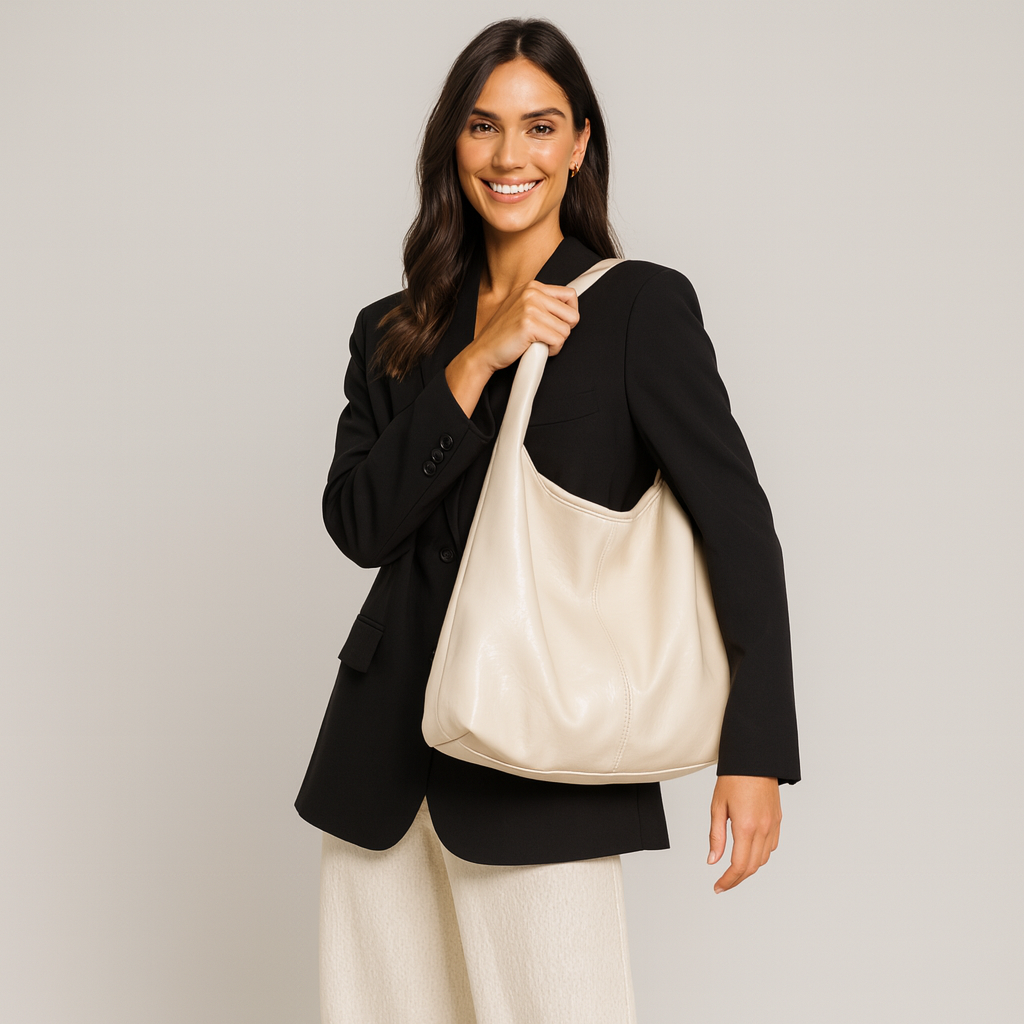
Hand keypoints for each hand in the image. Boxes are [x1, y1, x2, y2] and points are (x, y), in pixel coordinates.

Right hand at [446, 280, 578, 417]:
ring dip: (555, 343)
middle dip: (563, 331)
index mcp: (532, 287)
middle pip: (572, 315)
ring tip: (537, 343)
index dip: (569, 315)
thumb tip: (569, 307)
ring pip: (566, 330)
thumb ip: (543, 304)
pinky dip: (551, 351)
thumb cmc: (503, 335)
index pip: (570, 295)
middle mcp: (531, 293)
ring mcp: (530, 307)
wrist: (484, 352)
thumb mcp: (522, 309)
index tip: (561, 324)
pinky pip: (558, 340)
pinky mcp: (530, 324)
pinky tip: (535, 349)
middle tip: (546, 336)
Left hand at [707, 775, 781, 893]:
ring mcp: (772, 825)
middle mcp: (763, 829)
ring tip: (733, 870)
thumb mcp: (717, 807)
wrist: (755, 760)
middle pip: (752, 867)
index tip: (718, 887)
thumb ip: (716, 836)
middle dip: (737, 879)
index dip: (728, 880)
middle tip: (722, 883)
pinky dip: (760, 855)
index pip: (739, 865)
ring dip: (749, 868)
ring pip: (763, 859)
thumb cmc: (733, 779)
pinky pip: (771, 846)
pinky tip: (748, 852)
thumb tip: (713, 860)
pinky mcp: (777, 820)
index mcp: (746, 827)